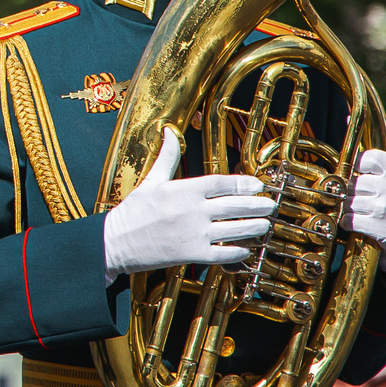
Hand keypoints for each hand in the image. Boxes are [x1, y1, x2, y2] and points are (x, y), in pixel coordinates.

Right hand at [102, 130, 273, 276]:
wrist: (115, 242)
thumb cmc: (133, 211)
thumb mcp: (150, 180)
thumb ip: (166, 157)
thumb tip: (169, 132)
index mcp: (184, 189)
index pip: (222, 182)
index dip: (244, 183)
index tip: (257, 185)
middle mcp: (193, 210)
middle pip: (235, 205)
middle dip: (257, 205)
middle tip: (270, 205)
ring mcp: (194, 233)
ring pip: (235, 229)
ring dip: (254, 227)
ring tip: (264, 225)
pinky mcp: (192, 254)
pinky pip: (223, 254)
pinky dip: (238, 252)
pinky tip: (246, 249)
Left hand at [351, 149, 385, 268]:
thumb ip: (372, 168)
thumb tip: (341, 166)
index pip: (369, 158)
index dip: (357, 165)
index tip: (356, 173)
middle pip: (356, 183)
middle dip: (351, 191)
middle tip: (357, 197)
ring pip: (351, 202)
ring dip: (349, 208)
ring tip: (358, 211)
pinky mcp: (383, 229)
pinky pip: (350, 220)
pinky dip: (347, 222)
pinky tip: (354, 223)